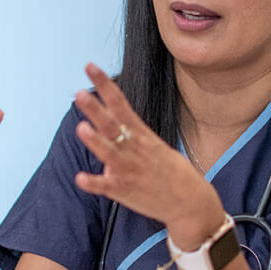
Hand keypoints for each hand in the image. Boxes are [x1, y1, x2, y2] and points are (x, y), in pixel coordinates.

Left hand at [70, 64, 219, 240]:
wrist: (190, 203)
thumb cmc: (172, 172)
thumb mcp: (155, 146)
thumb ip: (130, 137)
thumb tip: (111, 129)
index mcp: (141, 134)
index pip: (120, 103)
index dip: (104, 84)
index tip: (90, 67)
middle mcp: (133, 149)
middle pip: (111, 124)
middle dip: (96, 109)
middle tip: (80, 93)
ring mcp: (128, 169)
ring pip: (108, 152)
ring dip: (95, 141)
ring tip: (81, 128)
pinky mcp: (124, 190)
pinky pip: (105, 186)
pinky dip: (93, 182)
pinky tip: (80, 178)